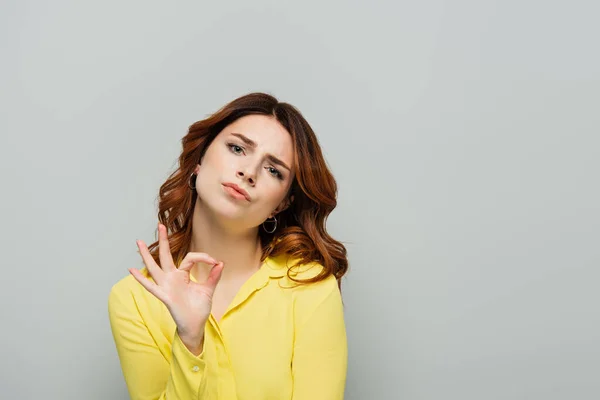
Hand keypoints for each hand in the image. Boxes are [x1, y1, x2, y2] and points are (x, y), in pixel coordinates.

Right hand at [129, 223, 223, 346]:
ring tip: (139, 242)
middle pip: (166, 256)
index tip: (215, 262)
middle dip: (163, 240)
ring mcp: (166, 286)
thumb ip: (213, 276)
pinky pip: (151, 286)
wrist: (196, 325)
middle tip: (161, 224)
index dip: (203, 257)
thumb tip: (221, 263)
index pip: (190, 258)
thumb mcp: (208, 290)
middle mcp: (172, 278)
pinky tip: (131, 270)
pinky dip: (141, 279)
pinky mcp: (164, 296)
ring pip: (154, 267)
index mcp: (182, 274)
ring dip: (147, 255)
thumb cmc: (199, 308)